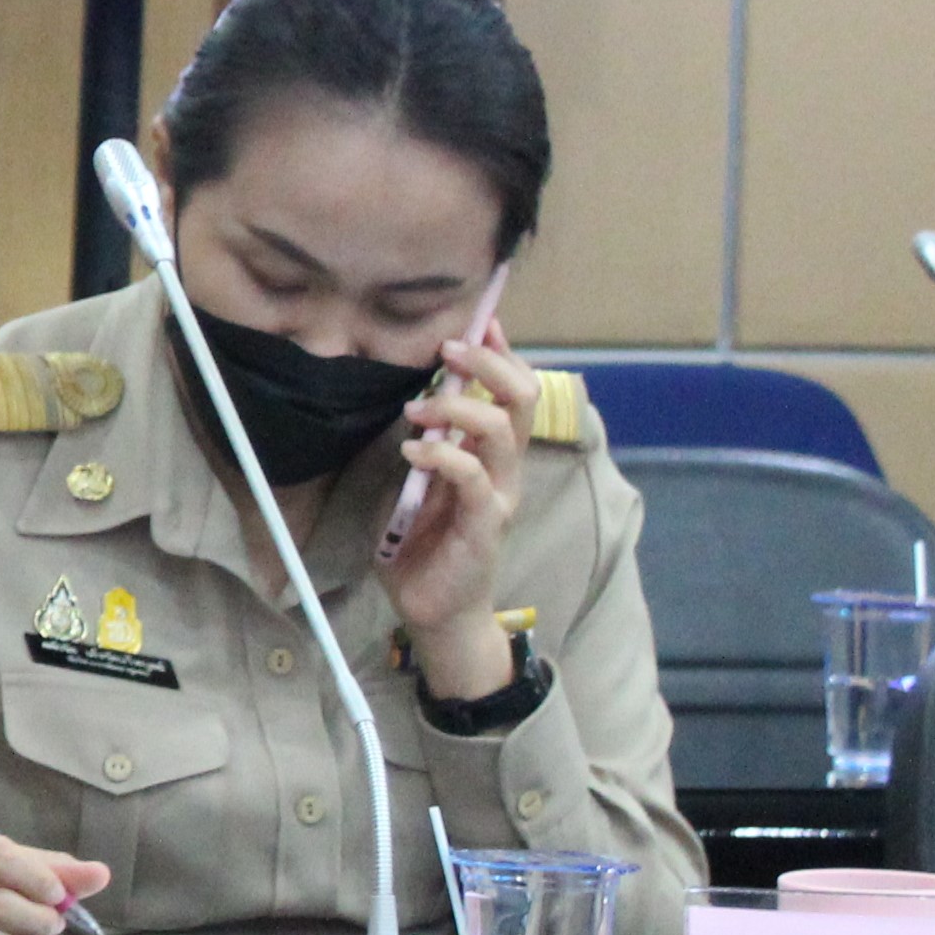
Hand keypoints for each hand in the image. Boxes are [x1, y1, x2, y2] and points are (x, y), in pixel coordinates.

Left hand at [382, 329, 534, 696]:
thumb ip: (429, 443)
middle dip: (490, 365)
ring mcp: (499, 498)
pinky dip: (442, 454)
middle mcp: (505, 472)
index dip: (503, 354)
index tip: (481, 322)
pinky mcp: (485, 527)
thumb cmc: (423, 546)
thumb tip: (420, 394)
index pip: (512, 393)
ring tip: (417, 409)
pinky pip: (473, 478)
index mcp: (492, 457)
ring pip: (503, 432)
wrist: (432, 612)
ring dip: (459, 407)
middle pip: (522, 401)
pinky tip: (412, 451)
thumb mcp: (420, 483)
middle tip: (450, 350)